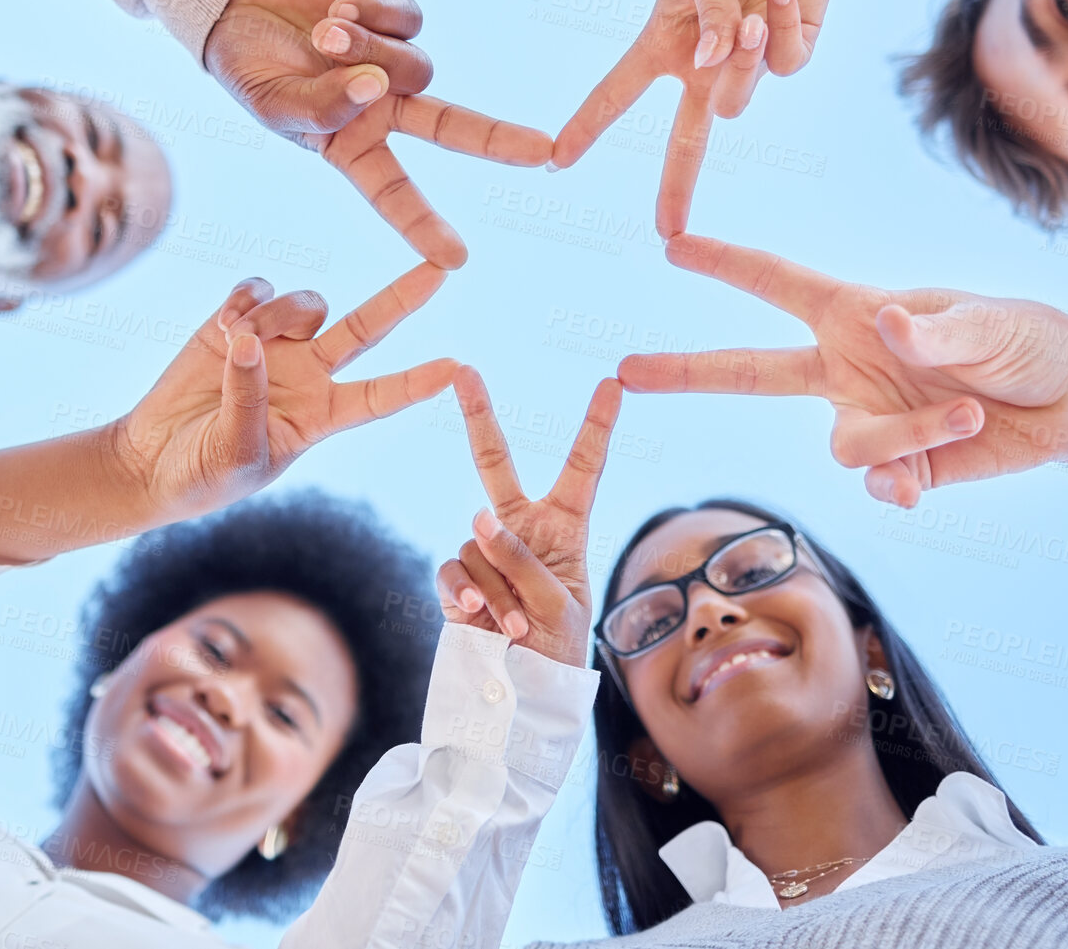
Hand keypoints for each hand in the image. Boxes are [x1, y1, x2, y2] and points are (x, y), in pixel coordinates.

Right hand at [110, 263, 457, 520]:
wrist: (151, 463)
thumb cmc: (202, 477)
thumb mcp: (234, 454)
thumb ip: (246, 400)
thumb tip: (249, 343)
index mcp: (323, 416)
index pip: (382, 396)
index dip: (418, 381)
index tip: (459, 368)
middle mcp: (311, 375)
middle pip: (369, 328)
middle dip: (404, 297)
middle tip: (443, 269)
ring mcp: (276, 345)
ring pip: (307, 303)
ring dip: (278, 315)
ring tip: (237, 342)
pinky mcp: (235, 323)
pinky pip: (260, 288)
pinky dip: (247, 298)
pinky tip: (226, 323)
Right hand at [205, 0, 550, 266]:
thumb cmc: (250, 67)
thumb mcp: (273, 105)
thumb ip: (322, 108)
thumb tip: (376, 87)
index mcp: (354, 147)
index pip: (395, 194)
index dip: (424, 227)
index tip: (456, 261)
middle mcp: (386, 108)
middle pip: (454, 129)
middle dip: (499, 141)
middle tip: (545, 154)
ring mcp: (395, 59)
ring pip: (417, 66)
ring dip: (368, 50)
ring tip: (323, 35)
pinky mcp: (397, 10)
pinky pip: (409, 19)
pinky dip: (373, 14)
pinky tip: (338, 8)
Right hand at [435, 367, 621, 666]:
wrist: (525, 695)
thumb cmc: (560, 650)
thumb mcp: (560, 604)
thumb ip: (522, 559)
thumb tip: (478, 517)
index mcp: (566, 526)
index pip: (583, 467)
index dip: (597, 425)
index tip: (613, 383)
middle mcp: (522, 528)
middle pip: (495, 462)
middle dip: (478, 416)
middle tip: (465, 372)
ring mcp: (486, 551)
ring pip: (478, 543)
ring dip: (499, 588)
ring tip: (518, 625)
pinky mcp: (457, 578)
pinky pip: (453, 569)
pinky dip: (466, 593)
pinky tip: (477, 616)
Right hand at [552, 0, 834, 236]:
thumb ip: (707, 12)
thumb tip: (714, 62)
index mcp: (665, 44)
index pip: (617, 93)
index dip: (587, 126)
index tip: (557, 160)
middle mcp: (703, 65)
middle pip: (685, 141)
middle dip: (676, 186)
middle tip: (667, 232)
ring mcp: (746, 65)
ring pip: (738, 98)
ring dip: (742, 57)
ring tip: (749, 11)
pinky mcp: (789, 54)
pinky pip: (782, 65)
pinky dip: (781, 26)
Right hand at [618, 234, 1067, 506]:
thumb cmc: (1025, 338)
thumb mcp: (988, 324)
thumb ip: (933, 331)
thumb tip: (885, 325)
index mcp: (857, 314)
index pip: (777, 284)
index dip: (725, 264)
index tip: (673, 245)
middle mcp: (848, 367)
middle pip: (750, 371)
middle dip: (687, 370)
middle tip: (626, 371)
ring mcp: (870, 419)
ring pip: (842, 446)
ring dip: (901, 438)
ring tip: (968, 416)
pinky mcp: (902, 466)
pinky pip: (877, 484)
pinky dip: (897, 485)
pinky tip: (922, 485)